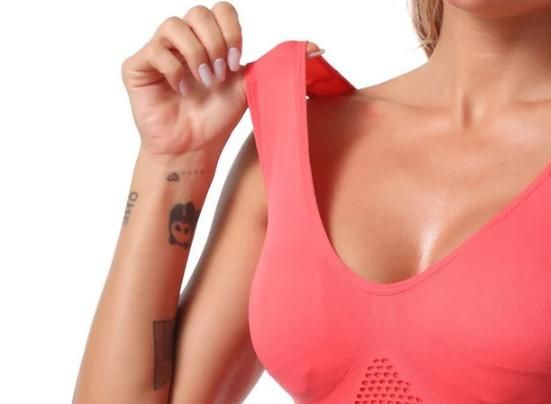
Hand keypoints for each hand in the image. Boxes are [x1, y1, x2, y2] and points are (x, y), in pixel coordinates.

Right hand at [120, 2, 321, 156]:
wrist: (193, 148)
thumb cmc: (217, 119)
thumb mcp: (251, 87)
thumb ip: (276, 65)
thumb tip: (317, 49)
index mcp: (210, 40)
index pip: (221, 10)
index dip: (232, 32)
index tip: (237, 63)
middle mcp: (183, 41)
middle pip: (198, 13)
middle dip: (216, 45)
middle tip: (220, 75)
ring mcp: (158, 51)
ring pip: (174, 25)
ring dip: (197, 56)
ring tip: (204, 83)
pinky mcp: (137, 66)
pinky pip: (156, 51)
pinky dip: (175, 71)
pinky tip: (183, 91)